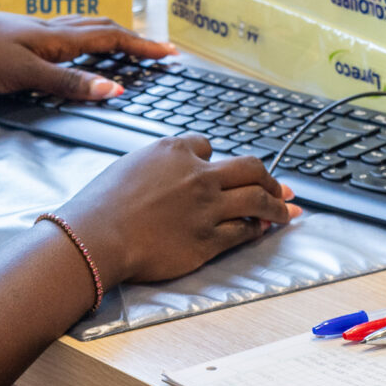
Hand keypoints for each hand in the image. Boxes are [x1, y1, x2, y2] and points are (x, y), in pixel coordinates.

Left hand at [0, 0, 172, 99]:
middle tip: (159, 52)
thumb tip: (115, 91)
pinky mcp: (23, 37)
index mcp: (60, 39)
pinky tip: (78, 49)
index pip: (114, 41)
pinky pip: (68, 35)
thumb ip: (70, 84)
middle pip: (105, 30)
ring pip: (86, 29)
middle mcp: (54, 30)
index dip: (144, 48)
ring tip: (130, 48)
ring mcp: (38, 31)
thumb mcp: (26, 75)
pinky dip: (86, 41)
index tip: (171, 54)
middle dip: (136, 41)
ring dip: (114, 38)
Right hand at [58, 136, 301, 286]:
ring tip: (289, 210)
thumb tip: (171, 173)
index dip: (217, 159)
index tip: (223, 168)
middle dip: (270, 177)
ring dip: (279, 206)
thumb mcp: (129, 166)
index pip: (209, 146)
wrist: (96, 236)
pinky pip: (244, 231)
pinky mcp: (208, 240)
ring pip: (258, 199)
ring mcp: (207, 208)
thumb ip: (158, 166)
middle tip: (281, 186)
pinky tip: (262, 230)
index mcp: (174, 150)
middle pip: (250, 168)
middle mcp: (197, 175)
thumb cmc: (102, 205)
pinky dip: (257, 229)